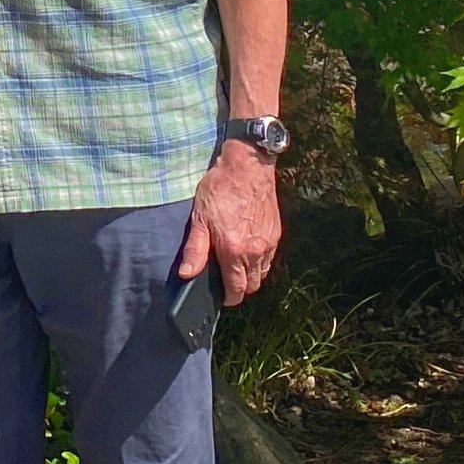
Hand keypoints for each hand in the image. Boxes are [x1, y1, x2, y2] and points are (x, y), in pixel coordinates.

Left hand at [179, 143, 280, 308]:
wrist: (247, 166)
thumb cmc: (220, 189)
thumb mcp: (200, 217)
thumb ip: (195, 249)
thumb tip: (186, 274)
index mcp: (233, 250)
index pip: (236, 289)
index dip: (229, 298)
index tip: (222, 297)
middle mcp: (254, 251)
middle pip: (252, 286)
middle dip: (240, 289)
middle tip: (227, 281)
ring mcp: (268, 243)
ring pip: (262, 274)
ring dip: (251, 276)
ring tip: (236, 267)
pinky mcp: (276, 233)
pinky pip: (269, 259)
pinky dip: (260, 262)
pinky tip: (248, 252)